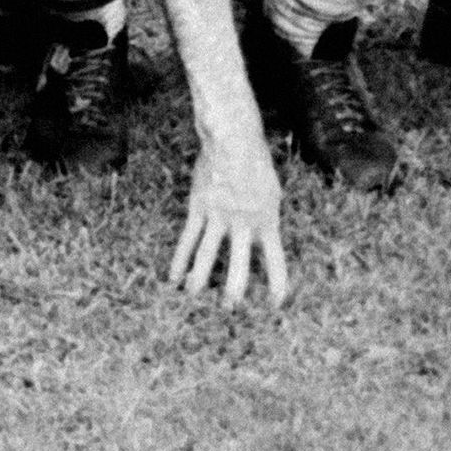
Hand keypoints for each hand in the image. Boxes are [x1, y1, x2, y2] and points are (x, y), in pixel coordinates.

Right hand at [171, 132, 289, 308]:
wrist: (234, 140)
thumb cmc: (257, 164)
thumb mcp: (273, 194)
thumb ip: (268, 218)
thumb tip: (264, 239)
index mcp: (268, 222)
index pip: (276, 262)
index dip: (276, 286)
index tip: (274, 304)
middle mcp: (244, 224)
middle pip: (238, 266)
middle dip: (234, 292)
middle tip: (230, 310)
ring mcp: (219, 216)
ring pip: (207, 255)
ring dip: (200, 280)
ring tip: (195, 299)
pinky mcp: (199, 208)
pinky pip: (188, 238)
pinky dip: (180, 259)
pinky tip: (174, 277)